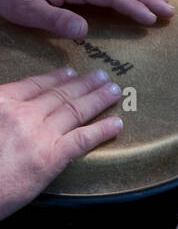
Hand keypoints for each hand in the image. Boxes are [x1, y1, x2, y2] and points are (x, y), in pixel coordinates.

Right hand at [0, 67, 125, 219]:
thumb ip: (4, 113)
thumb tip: (15, 113)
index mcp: (2, 101)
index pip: (34, 84)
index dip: (56, 78)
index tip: (70, 72)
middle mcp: (22, 112)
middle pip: (59, 94)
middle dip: (84, 84)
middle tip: (102, 76)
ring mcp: (39, 133)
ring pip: (75, 110)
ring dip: (98, 99)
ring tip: (113, 91)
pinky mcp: (52, 156)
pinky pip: (83, 138)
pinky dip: (102, 130)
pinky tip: (116, 124)